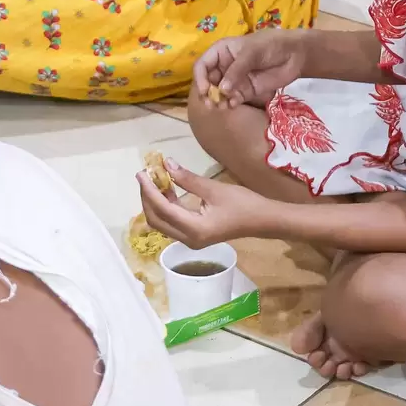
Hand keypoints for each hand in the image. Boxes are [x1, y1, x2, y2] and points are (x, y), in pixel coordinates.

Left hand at [137, 158, 274, 247]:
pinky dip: (165, 208)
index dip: (149, 190)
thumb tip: (166, 164)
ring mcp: (190, 241)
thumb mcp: (214, 189)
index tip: (142, 172)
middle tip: (145, 176)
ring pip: (162, 223)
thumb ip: (187, 179)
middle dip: (147, 198)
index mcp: (193, 229)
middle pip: (156, 220)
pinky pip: (172, 224)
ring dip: (155, 203)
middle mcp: (188, 239)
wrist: (263, 221)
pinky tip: (168, 191)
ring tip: (154, 180)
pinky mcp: (194, 237)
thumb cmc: (242, 204)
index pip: (162, 209)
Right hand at [194, 31, 306, 107]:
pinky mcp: (245, 92)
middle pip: (208, 82)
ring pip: (219, 93)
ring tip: (221, 106)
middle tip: (210, 103)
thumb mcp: (251, 53)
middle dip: (207, 93)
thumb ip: (237, 70)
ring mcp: (234, 80)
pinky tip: (233, 105)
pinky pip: (233, 99)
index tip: (205, 90)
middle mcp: (224, 66)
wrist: (295, 55)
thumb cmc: (270, 45)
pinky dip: (230, 103)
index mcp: (221, 52)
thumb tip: (222, 89)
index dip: (200, 77)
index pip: (203, 65)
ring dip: (217, 100)